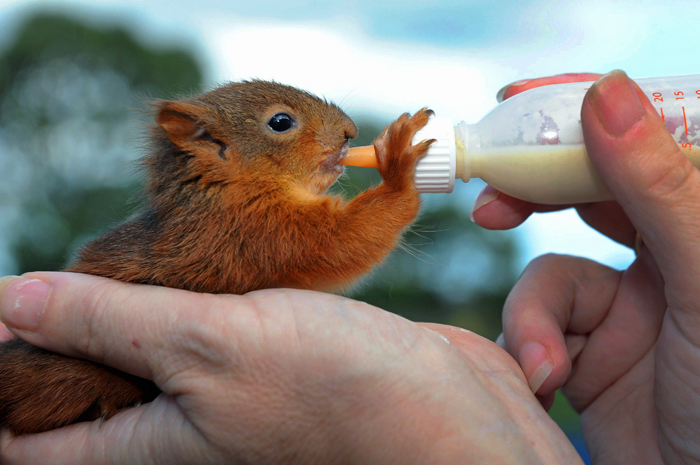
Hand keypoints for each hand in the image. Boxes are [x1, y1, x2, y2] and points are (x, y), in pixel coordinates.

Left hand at [0, 273, 580, 463]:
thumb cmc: (335, 389)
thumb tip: (11, 302)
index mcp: (146, 445)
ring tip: (106, 261)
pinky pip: (196, 332)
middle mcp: (176, 426)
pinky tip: (180, 264)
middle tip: (48, 279)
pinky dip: (179, 299)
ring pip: (141, 355)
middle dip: (54, 338)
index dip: (1, 384)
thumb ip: (108, 324)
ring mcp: (220, 393)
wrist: (443, 408)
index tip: (2, 324)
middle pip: (83, 391)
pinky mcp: (259, 360)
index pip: (29, 440)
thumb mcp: (208, 346)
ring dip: (118, 312)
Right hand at [476, 70, 699, 463]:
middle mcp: (673, 255)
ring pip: (550, 269)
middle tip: (489, 195)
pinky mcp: (590, 349)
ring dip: (536, 312)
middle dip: (534, 194)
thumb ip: (660, 188)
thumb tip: (608, 94)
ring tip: (548, 361)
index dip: (582, 113)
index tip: (520, 100)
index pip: (646, 138)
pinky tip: (549, 380)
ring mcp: (628, 305)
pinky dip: (532, 345)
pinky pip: (539, 322)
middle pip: (588, 193)